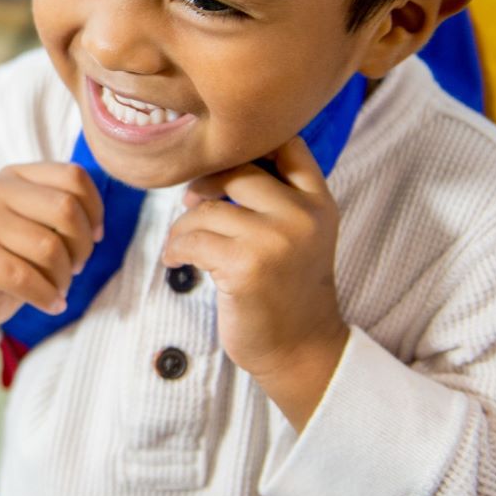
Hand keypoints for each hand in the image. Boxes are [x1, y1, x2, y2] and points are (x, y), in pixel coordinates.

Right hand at [0, 162, 104, 374]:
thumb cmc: (19, 255)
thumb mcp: (42, 224)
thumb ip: (67, 213)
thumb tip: (95, 231)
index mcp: (17, 175)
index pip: (72, 176)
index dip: (95, 210)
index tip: (96, 236)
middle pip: (65, 208)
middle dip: (82, 246)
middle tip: (77, 266)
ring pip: (48, 247)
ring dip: (64, 276)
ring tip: (61, 286)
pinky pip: (24, 278)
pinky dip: (47, 296)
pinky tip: (53, 304)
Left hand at [163, 136, 348, 428]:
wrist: (300, 350)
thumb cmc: (288, 289)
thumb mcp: (299, 234)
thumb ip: (275, 195)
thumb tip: (214, 161)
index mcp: (319, 202)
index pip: (286, 145)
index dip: (247, 147)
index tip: (223, 168)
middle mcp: (303, 215)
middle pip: (237, 171)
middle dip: (205, 186)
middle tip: (191, 203)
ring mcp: (274, 240)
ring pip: (207, 208)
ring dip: (183, 225)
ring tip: (182, 243)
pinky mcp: (244, 265)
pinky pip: (193, 239)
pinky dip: (176, 247)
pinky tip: (176, 259)